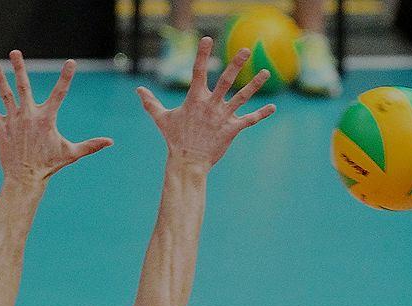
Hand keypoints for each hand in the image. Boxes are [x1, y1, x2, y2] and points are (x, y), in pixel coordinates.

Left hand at [0, 51, 112, 182]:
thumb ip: (91, 145)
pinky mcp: (1, 129)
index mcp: (46, 119)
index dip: (66, 77)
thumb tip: (111, 142)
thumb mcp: (72, 154)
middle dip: (19, 68)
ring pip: (5, 95)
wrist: (26, 178)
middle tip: (15, 52)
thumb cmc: (50, 165)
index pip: (59, 93)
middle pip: (23, 87)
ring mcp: (13, 121)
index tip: (71, 63)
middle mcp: (28, 116)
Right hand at [137, 37, 275, 170]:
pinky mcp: (232, 129)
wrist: (188, 161)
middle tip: (246, 49)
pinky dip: (261, 114)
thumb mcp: (161, 118)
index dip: (202, 54)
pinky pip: (249, 120)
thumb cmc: (174, 139)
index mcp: (195, 99)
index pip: (198, 70)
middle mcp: (211, 105)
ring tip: (265, 72)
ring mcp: (223, 117)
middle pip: (226, 80)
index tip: (207, 39)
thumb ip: (151, 102)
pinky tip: (273, 107)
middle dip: (236, 63)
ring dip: (254, 84)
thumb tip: (138, 90)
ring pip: (242, 97)